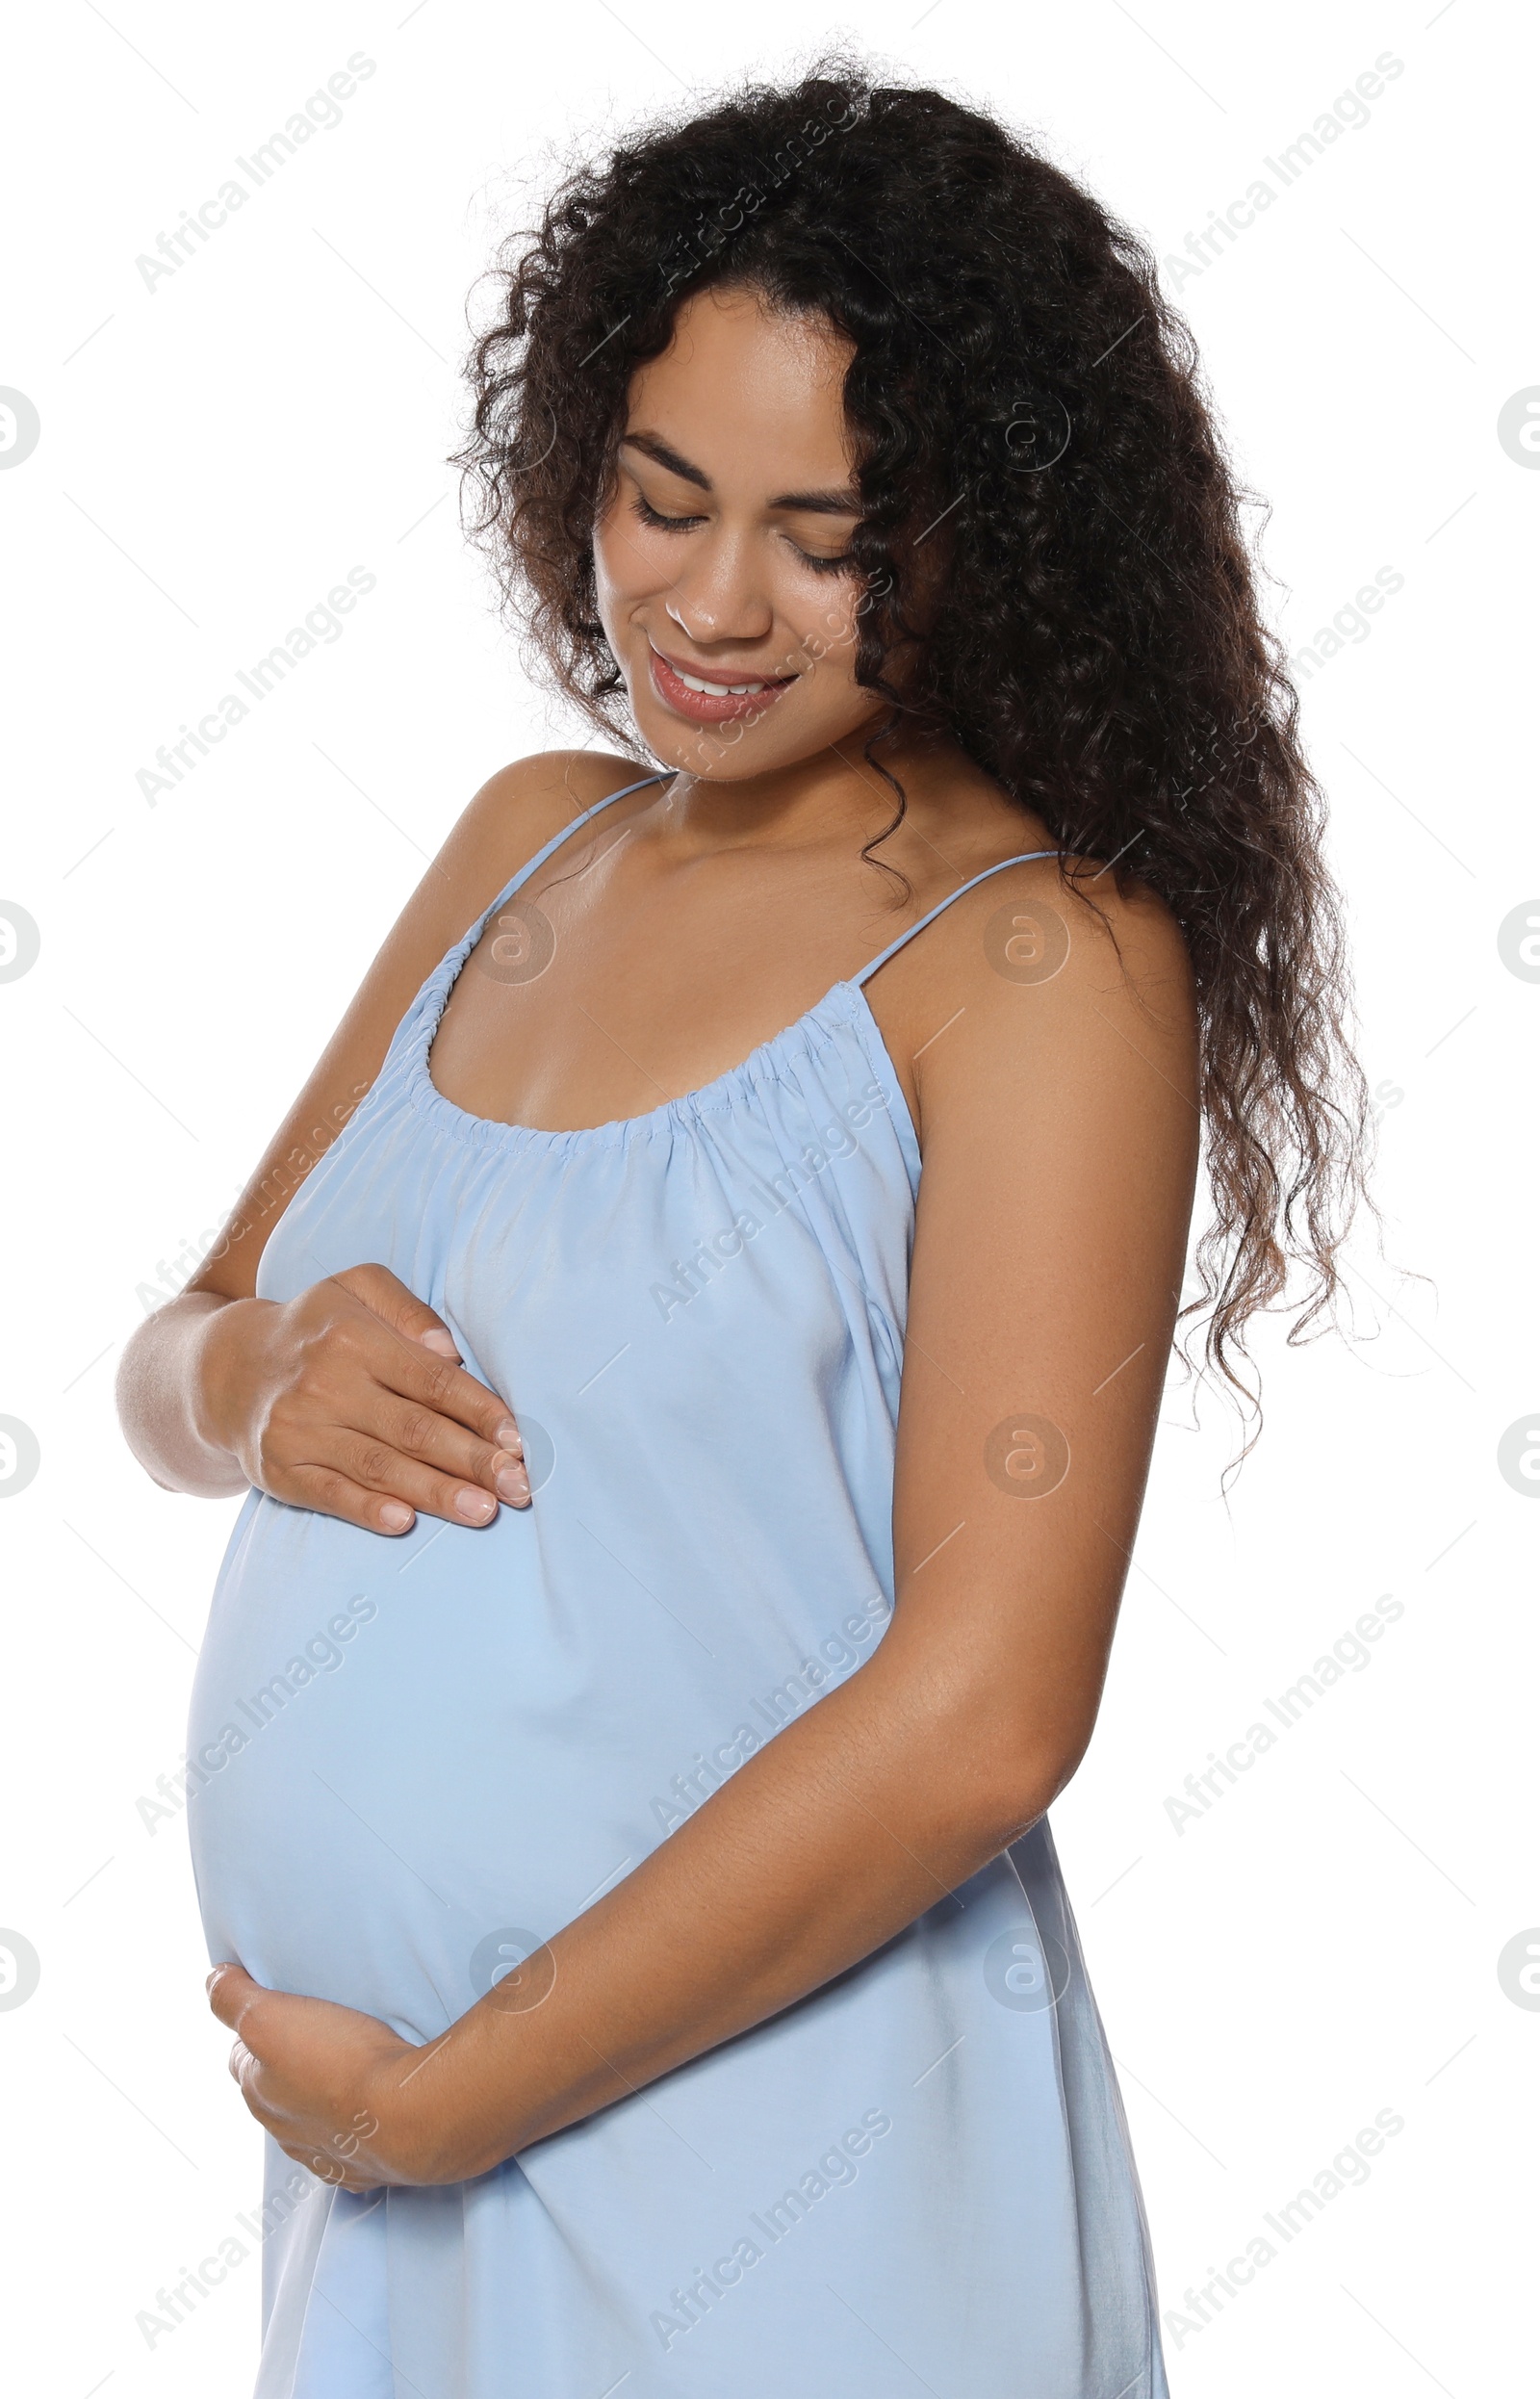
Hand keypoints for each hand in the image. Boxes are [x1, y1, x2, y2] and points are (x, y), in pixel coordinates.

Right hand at [195, 1263, 529, 1535]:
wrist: (227, 1371)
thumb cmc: (316, 1329)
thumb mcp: (356, 1289)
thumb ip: (409, 1309)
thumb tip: (451, 1352)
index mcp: (354, 1338)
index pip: (431, 1380)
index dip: (480, 1411)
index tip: (518, 1440)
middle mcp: (326, 1385)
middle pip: (414, 1429)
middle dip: (472, 1461)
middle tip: (520, 1486)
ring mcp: (300, 1431)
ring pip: (379, 1467)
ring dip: (436, 1493)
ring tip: (485, 1511)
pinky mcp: (280, 1470)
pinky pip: (330, 1494)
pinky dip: (367, 1510)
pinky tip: (406, 1522)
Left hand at [207, 1962, 457, 2189]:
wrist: (407, 2116)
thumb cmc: (341, 2061)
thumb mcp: (270, 2016)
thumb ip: (234, 1998)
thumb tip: (213, 1980)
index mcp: (258, 2092)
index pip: (239, 2057)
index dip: (253, 2030)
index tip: (276, 2011)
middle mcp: (283, 2130)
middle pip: (272, 2092)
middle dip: (285, 2067)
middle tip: (315, 2035)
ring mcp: (322, 2155)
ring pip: (308, 2123)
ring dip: (319, 2101)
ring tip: (348, 2070)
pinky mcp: (361, 2172)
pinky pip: (349, 2151)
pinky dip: (352, 2134)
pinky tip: (369, 2116)